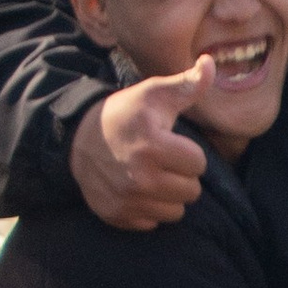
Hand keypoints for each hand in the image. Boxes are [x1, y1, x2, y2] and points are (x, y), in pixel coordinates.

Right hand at [69, 67, 213, 227]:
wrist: (76, 138)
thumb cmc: (124, 114)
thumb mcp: (154, 93)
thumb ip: (188, 83)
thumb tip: (211, 63)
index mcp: (153, 145)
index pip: (198, 164)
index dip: (189, 153)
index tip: (171, 144)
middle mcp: (139, 177)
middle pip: (191, 192)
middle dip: (182, 176)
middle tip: (163, 162)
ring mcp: (126, 200)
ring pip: (175, 212)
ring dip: (169, 196)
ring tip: (152, 176)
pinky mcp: (116, 215)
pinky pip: (152, 224)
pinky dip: (148, 210)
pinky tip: (137, 190)